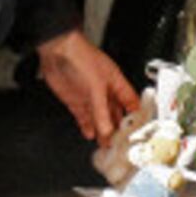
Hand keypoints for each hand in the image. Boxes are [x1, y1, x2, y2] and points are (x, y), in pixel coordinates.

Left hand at [37, 29, 139, 146]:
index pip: (131, 102)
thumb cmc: (81, 57)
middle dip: (118, 128)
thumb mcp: (96, 87)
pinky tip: (90, 135)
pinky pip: (84, 118)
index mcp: (116, 83)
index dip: (135, 116)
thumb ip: (101, 111)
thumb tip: (107, 130)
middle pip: (115, 113)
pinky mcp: (76, 101)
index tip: (137, 131)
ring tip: (106, 144)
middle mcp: (104, 91)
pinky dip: (87, 127)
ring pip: (100, 118)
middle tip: (120, 143)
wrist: (57, 52)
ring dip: (103, 131)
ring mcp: (90, 96)